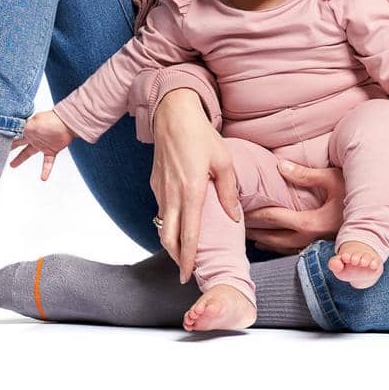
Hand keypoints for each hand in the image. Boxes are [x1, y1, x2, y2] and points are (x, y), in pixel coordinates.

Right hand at [10, 109, 76, 181]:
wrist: (69, 123)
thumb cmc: (51, 121)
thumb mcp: (32, 124)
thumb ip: (21, 129)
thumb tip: (10, 132)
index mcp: (27, 128)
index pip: (14, 134)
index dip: (5, 138)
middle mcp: (33, 136)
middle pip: (18, 143)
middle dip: (9, 147)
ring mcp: (42, 144)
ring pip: (28, 153)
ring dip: (20, 159)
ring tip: (12, 165)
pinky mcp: (51, 150)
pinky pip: (47, 162)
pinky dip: (45, 170)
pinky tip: (43, 178)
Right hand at [150, 88, 241, 282]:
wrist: (172, 114)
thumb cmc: (201, 135)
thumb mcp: (223, 161)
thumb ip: (228, 192)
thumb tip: (234, 218)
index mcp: (191, 191)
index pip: (188, 235)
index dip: (187, 258)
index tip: (188, 275)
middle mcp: (171, 194)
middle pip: (168, 237)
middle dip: (175, 258)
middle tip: (185, 270)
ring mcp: (160, 189)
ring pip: (162, 224)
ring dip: (171, 242)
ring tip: (183, 252)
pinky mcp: (154, 182)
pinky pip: (160, 209)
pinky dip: (167, 222)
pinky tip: (179, 223)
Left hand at [243, 162, 345, 252]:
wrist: (377, 215)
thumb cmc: (354, 193)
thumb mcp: (331, 179)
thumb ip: (304, 174)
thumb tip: (279, 166)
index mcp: (311, 222)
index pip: (275, 219)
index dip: (255, 213)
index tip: (239, 208)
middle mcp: (310, 238)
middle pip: (273, 237)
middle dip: (254, 230)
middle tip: (234, 225)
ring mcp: (315, 246)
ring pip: (281, 248)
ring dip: (264, 241)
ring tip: (248, 235)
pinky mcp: (319, 248)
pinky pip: (292, 251)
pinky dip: (277, 247)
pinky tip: (270, 244)